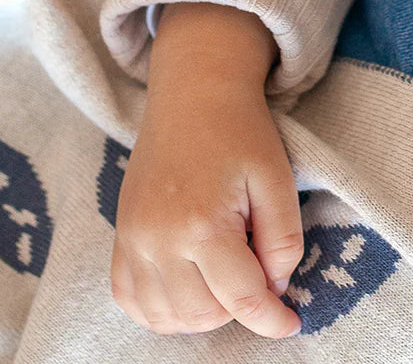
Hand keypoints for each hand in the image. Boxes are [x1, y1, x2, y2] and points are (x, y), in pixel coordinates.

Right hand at [112, 3, 304, 336]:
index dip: (272, 319)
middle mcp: (158, 239)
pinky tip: (188, 286)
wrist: (193, 91)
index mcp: (202, 224)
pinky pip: (131, 300)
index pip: (242, 301)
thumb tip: (276, 288)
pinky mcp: (121, 235)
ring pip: (166, 317)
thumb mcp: (277, 178)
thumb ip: (284, 240)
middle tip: (256, 268)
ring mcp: (133, 239)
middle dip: (238, 307)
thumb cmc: (240, 130)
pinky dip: (160, 309)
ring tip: (225, 276)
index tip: (291, 322)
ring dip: (202, 313)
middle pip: (203, 316)